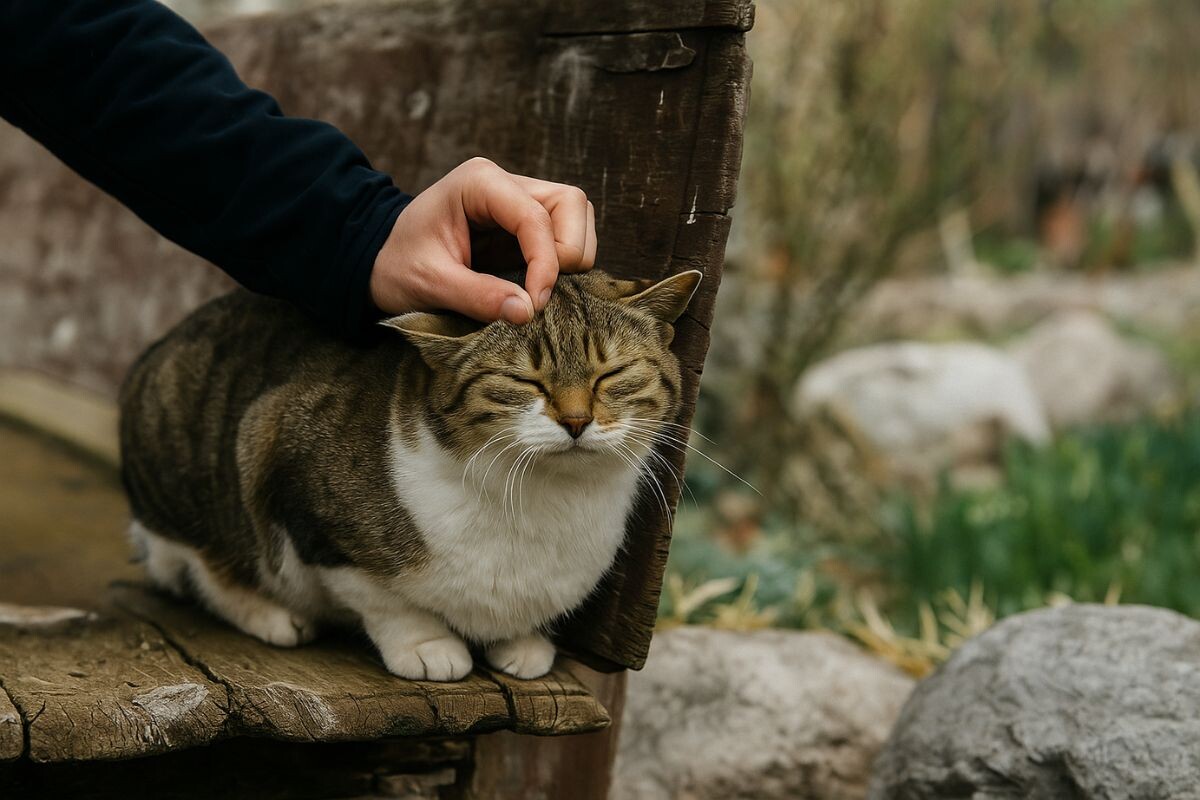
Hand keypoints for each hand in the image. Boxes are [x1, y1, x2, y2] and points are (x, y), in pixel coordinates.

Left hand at [370, 157, 596, 323]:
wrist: (380, 261)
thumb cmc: (397, 265)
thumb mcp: (429, 283)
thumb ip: (477, 296)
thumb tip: (526, 311)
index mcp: (480, 182)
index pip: (536, 216)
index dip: (546, 262)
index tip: (534, 304)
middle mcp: (506, 184)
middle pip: (571, 205)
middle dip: (566, 253)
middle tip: (539, 293)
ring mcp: (520, 201)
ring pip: (577, 217)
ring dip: (570, 257)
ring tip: (537, 289)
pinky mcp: (526, 225)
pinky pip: (567, 237)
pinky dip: (562, 265)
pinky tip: (535, 286)